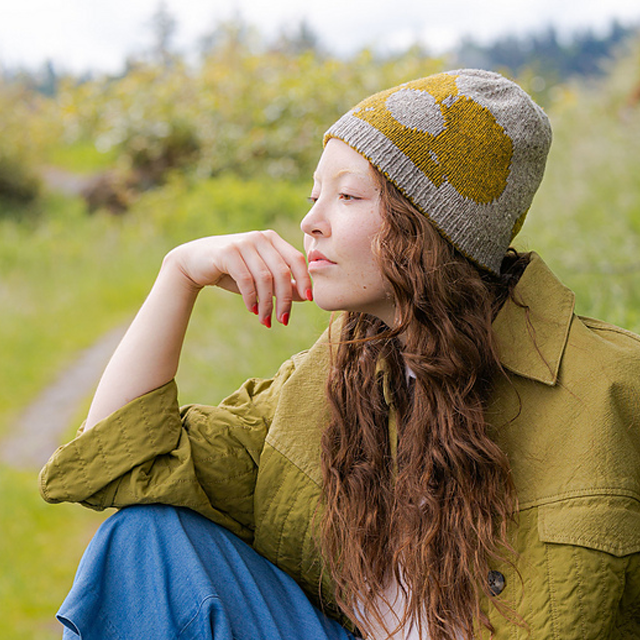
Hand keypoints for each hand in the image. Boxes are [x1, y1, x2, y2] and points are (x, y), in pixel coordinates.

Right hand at [165, 230, 312, 326]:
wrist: (194, 263)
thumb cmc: (232, 271)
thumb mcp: (260, 279)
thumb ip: (282, 284)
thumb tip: (305, 296)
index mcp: (272, 240)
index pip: (296, 259)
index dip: (304, 280)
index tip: (309, 300)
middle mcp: (260, 238)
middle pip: (282, 271)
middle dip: (285, 299)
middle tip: (283, 320)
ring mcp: (244, 243)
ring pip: (265, 278)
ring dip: (267, 303)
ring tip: (265, 319)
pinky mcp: (228, 252)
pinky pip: (246, 279)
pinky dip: (251, 297)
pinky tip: (251, 309)